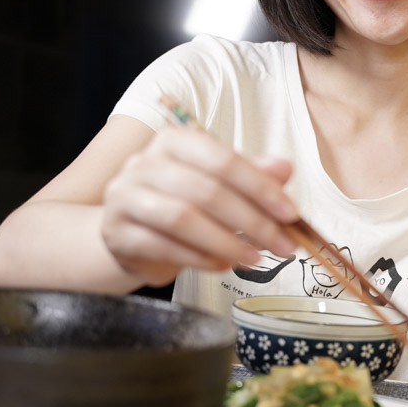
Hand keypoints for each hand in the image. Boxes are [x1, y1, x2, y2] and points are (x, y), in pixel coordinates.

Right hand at [99, 127, 299, 287]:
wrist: (132, 234)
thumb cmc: (182, 204)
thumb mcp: (218, 185)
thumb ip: (251, 176)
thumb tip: (284, 168)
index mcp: (174, 142)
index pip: (222, 160)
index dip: (261, 187)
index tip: (290, 213)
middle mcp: (144, 163)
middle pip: (205, 191)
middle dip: (252, 221)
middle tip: (282, 244)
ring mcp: (124, 197)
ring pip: (182, 219)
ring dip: (227, 242)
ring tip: (255, 259)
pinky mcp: (117, 233)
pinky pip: (163, 247)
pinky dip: (199, 258)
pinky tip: (223, 264)